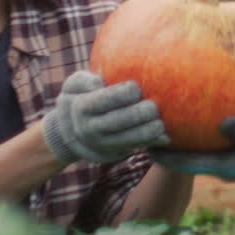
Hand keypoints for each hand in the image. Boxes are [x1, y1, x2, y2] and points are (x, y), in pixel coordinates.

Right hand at [43, 71, 169, 163]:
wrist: (70, 130)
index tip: (135, 87)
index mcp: (81, 108)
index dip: (119, 95)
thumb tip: (100, 82)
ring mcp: (100, 144)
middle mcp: (89, 129)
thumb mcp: (74, 85)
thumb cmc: (80, 97)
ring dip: (145, 134)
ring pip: (124, 141)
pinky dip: (149, 144)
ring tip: (161, 124)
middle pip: (114, 123)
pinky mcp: (112, 154)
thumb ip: (85, 80)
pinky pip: (132, 149)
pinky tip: (165, 137)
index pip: (101, 101)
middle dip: (135, 116)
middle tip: (153, 107)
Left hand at [149, 117, 234, 189]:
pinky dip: (200, 134)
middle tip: (145, 132)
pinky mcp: (234, 154)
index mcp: (219, 167)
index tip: (143, 146)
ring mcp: (225, 161)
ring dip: (180, 142)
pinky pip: (210, 144)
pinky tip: (200, 118)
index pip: (182, 164)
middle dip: (166, 147)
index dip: (162, 157)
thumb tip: (223, 121)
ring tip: (164, 125)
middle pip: (183, 159)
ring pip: (195, 152)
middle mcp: (217, 166)